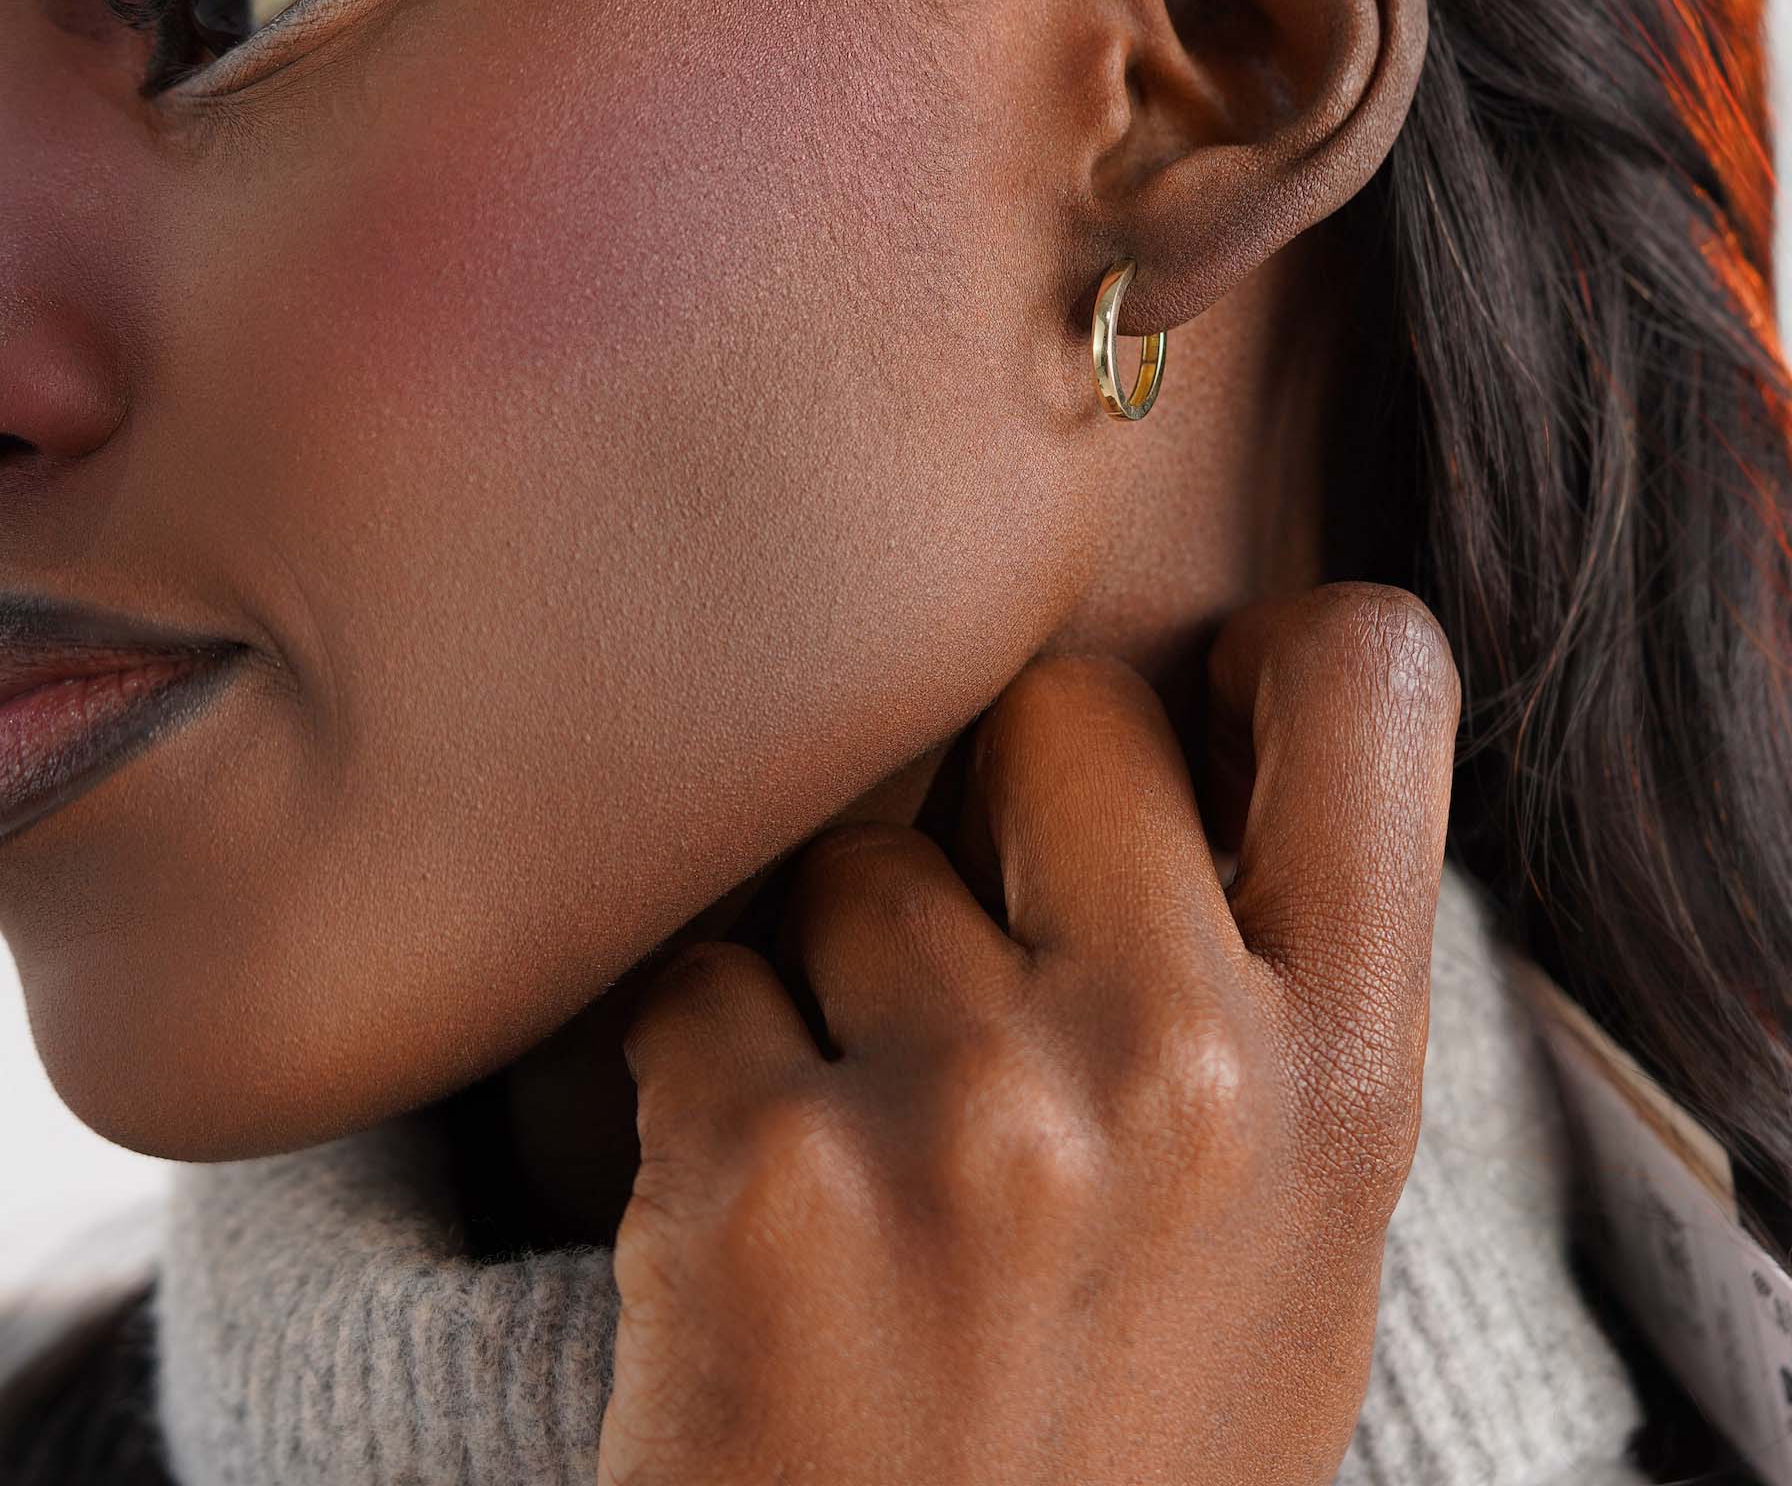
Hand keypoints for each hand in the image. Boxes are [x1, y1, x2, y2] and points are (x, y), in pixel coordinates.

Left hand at [597, 582, 1460, 1485]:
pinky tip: (744, 1210)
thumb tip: (1192, 758)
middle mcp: (1178, 1066)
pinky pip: (694, 984)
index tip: (1185, 720)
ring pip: (844, 862)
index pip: (1368, 684)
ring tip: (860, 1149)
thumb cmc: (1099, 1464)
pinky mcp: (770, 1175)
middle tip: (965, 947)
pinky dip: (696, 1068)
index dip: (1266, 656)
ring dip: (827, 971)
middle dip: (995, 799)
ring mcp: (973, 1113)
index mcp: (1340, 1083)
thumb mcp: (1277, 1259)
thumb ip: (1264, 1015)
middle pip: (1056, 705)